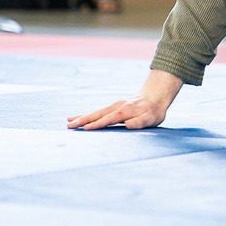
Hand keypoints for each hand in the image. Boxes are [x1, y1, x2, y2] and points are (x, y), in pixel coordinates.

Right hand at [68, 69, 182, 129]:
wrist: (156, 96)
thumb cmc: (154, 111)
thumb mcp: (152, 118)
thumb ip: (140, 122)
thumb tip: (127, 125)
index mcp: (125, 111)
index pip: (108, 119)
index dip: (97, 124)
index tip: (85, 129)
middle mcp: (118, 107)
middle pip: (98, 114)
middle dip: (84, 120)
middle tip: (69, 126)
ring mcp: (115, 106)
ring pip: (96, 112)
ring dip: (83, 117)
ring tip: (69, 121)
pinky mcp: (114, 107)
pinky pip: (99, 112)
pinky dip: (88, 115)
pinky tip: (79, 117)